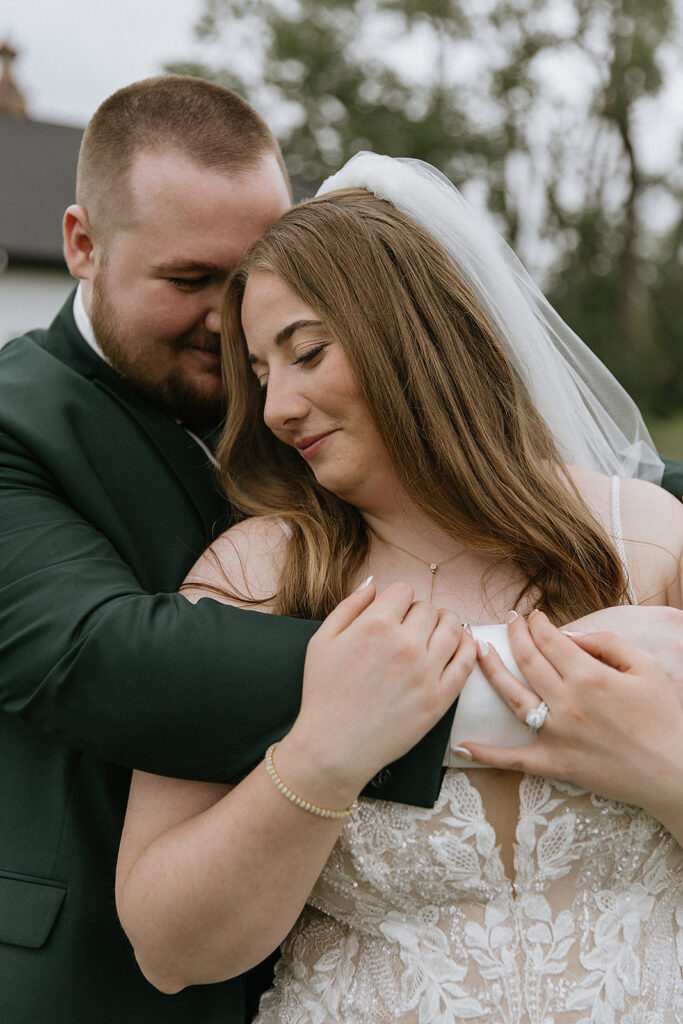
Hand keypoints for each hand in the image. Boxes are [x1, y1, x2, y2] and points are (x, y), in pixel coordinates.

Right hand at [278, 580, 475, 807]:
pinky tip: (460, 644)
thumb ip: (349, 606)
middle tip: (409, 629)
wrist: (334, 747)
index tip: (393, 614)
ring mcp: (426, 671)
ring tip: (436, 632)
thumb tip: (373, 584)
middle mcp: (405, 643)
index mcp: (375, 625)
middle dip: (418, 613)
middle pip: (428, 608)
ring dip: (445, 624)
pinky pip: (467, 660)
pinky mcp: (440, 697)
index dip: (397, 600)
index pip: (403, 591)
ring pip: (452, 627)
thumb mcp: (322, 641)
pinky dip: (468, 646)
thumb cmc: (324, 694)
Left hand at [457, 610, 682, 835]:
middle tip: (508, 621)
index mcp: (590, 676)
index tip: (533, 615)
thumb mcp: (646, 668)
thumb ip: (607, 644)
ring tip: (478, 652)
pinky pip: (514, 759)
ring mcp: (558, 735)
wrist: (677, 774)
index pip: (551, 640)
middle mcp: (568, 703)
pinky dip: (487, 754)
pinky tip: (461, 746)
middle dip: (515, 636)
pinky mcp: (556, 764)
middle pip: (528, 661)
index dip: (538, 624)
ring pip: (513, 698)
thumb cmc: (667, 718)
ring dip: (491, 672)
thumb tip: (570, 637)